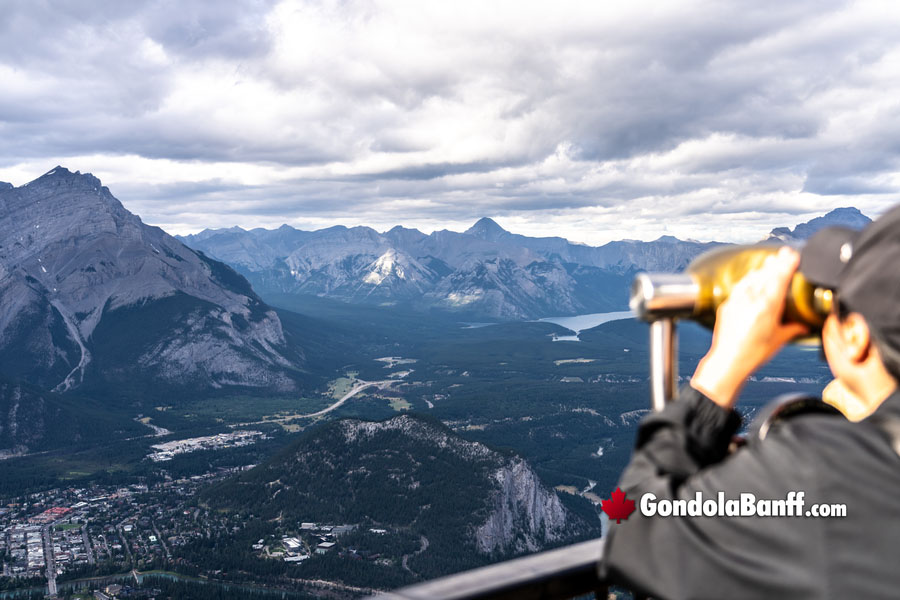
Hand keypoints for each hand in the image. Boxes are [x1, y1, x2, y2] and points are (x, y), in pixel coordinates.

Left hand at [691, 247, 808, 407]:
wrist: (728, 361)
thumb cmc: (753, 353)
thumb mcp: (779, 339)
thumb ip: (793, 328)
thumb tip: (804, 325)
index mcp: (768, 306)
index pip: (779, 277)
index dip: (787, 263)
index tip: (792, 254)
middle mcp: (751, 299)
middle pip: (766, 273)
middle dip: (776, 262)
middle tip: (784, 253)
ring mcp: (737, 300)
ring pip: (751, 277)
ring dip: (762, 269)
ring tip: (770, 262)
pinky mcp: (727, 305)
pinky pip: (739, 286)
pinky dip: (748, 280)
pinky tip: (752, 278)